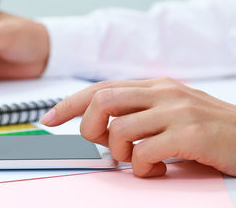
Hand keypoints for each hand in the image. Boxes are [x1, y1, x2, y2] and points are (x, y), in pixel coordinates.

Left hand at [40, 77, 235, 176]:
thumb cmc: (207, 129)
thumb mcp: (168, 114)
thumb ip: (136, 115)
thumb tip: (100, 129)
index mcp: (154, 86)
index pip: (99, 89)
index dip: (69, 103)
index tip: (48, 118)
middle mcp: (163, 92)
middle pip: (101, 101)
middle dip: (88, 127)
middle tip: (102, 145)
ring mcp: (177, 111)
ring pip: (119, 128)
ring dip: (118, 152)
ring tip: (136, 160)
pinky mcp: (190, 134)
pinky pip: (144, 152)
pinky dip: (140, 167)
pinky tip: (155, 169)